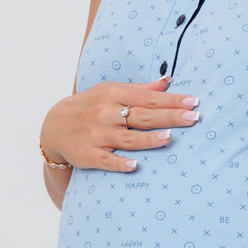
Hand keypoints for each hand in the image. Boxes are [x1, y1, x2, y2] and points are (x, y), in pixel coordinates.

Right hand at [39, 76, 201, 171]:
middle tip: (193, 117)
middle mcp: (106, 113)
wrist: (54, 127)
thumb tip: (168, 82)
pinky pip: (107, 161)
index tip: (194, 102)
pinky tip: (136, 165)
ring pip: (127, 138)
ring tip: (170, 137)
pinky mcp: (89, 155)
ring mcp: (97, 135)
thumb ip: (140, 90)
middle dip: (169, 116)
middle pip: (143, 116)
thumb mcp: (110, 92)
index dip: (172, 100)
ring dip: (149, 139)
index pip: (148, 98)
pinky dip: (120, 163)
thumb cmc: (90, 107)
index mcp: (113, 94)